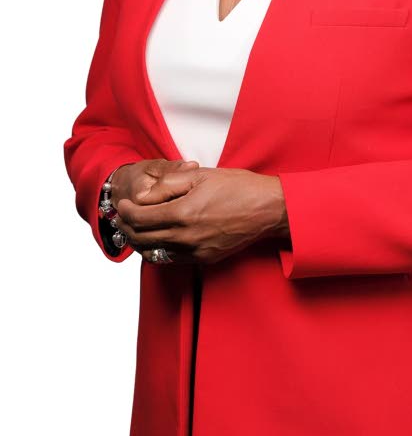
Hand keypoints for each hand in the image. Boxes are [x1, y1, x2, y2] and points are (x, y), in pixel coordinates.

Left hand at [113, 166, 287, 264]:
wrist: (268, 209)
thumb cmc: (238, 187)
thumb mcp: (200, 176)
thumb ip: (167, 186)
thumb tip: (143, 197)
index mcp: (183, 214)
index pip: (140, 218)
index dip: (124, 211)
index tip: (120, 204)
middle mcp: (186, 237)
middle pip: (142, 239)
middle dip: (126, 227)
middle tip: (119, 218)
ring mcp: (196, 251)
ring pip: (154, 254)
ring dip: (138, 242)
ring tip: (132, 230)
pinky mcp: (205, 259)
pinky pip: (172, 259)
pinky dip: (157, 251)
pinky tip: (156, 239)